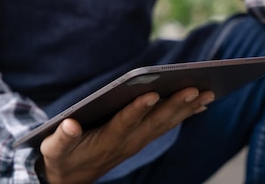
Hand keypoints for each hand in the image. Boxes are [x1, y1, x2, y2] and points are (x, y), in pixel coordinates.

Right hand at [38, 88, 213, 183]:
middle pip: (154, 122)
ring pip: (165, 123)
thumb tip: (69, 125)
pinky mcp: (141, 138)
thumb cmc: (62, 157)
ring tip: (209, 93)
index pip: (124, 123)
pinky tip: (200, 104)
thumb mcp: (55, 148)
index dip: (137, 110)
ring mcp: (137, 141)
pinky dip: (183, 113)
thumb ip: (62, 138)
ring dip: (187, 108)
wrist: (72, 178)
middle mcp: (127, 142)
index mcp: (106, 141)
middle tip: (196, 89)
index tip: (151, 94)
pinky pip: (166, 125)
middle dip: (176, 105)